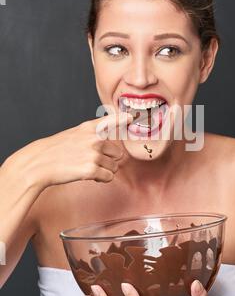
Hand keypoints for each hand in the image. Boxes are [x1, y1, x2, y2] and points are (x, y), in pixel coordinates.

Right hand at [4, 112, 132, 190]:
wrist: (39, 163)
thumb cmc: (56, 150)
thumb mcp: (74, 134)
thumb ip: (94, 135)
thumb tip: (116, 149)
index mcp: (90, 128)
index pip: (112, 119)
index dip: (124, 118)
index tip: (133, 116)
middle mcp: (94, 139)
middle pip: (118, 153)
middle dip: (109, 160)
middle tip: (91, 161)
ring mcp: (93, 154)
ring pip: (114, 166)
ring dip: (104, 170)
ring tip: (85, 167)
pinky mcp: (91, 170)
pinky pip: (109, 176)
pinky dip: (101, 179)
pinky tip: (88, 175)